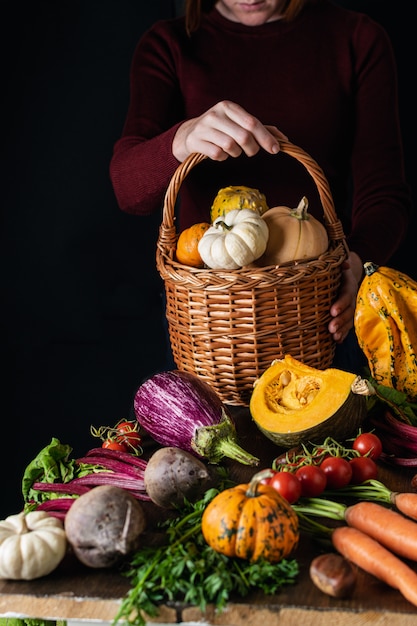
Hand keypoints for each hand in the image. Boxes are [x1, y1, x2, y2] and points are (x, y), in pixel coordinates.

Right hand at [172, 100, 286, 161]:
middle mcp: (215, 114)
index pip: (252, 123)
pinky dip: (222, 158)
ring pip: (230, 146)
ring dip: (236, 153)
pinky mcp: (196, 141)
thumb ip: (260, 129)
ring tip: (232, 151)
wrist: (189, 134)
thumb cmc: (220, 130)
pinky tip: (220, 154)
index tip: (275, 149)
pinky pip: (217, 154)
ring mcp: (204, 128)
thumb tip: (284, 139)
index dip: (265, 138)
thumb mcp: (237, 124)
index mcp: (228, 107)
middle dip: (252, 148)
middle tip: (251, 152)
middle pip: (243, 136)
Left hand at [328, 252, 362, 343]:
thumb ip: (341, 265)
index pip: (345, 296)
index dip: (341, 304)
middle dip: (340, 321)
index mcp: (348, 287)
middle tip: (331, 328)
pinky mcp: (347, 316)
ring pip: (348, 321)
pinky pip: (347, 326)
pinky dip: (343, 334)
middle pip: (348, 311)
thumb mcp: (339, 266)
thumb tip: (345, 264)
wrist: (345, 276)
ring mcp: (350, 309)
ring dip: (342, 330)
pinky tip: (337, 341)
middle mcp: (351, 299)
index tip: (332, 311)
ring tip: (334, 337)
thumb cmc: (337, 272)